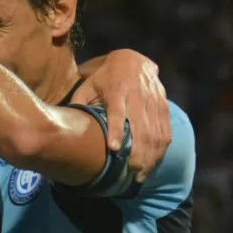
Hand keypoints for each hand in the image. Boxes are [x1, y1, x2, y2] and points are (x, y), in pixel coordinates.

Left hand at [72, 49, 170, 182]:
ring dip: (151, 155)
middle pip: (141, 127)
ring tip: (141, 174)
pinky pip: (166, 128)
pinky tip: (155, 161)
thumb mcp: (88, 85)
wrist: (132, 59)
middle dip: (139, 152)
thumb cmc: (103, 77)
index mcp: (117, 90)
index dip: (116, 130)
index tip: (114, 149)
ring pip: (156, 131)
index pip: (117, 112)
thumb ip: (80, 103)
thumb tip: (66, 125)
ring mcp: (153, 100)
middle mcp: (137, 95)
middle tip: (132, 172)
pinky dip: (162, 147)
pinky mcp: (163, 104)